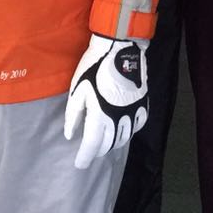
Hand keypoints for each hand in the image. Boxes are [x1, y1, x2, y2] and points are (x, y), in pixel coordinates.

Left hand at [63, 34, 148, 168]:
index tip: (80, 165)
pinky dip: (130, 130)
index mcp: (100, 115)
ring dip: (114, 143)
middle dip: (99, 150)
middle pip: (109, 144)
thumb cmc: (93, 66)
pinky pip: (138, 124)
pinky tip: (125, 128)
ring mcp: (133, 111)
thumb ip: (73, 115)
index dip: (85, 157)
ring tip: (106, 142)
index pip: (92, 145)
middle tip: (91, 151)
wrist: (120, 47)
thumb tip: (70, 134)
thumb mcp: (77, 89)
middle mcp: (118, 118)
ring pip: (125, 137)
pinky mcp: (142, 102)